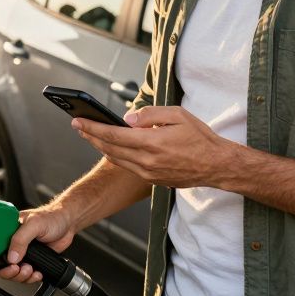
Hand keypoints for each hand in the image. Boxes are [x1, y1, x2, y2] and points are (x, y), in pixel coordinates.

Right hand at [0, 205, 77, 285]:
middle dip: (9, 272)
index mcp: (8, 232)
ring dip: (22, 276)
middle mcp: (13, 243)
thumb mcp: (34, 224)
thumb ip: (21, 240)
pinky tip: (37, 273)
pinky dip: (31, 278)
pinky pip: (26, 275)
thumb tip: (11, 257)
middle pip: (1, 265)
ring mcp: (22, 253)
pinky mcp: (32, 260)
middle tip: (18, 269)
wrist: (68, 223)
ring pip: (14, 273)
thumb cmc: (51, 217)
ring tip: (31, 269)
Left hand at [74, 106, 236, 188]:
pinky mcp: (153, 180)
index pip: (112, 135)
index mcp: (151, 143)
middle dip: (91, 136)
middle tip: (78, 126)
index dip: (92, 127)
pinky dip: (116, 156)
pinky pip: (128, 167)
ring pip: (116, 160)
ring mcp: (148, 173)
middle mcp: (146, 161)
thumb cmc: (200, 138)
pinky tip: (112, 147)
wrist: (216, 166)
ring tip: (91, 135)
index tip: (78, 121)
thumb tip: (126, 118)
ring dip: (100, 147)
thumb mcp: (177, 115)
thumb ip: (149, 115)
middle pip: (109, 149)